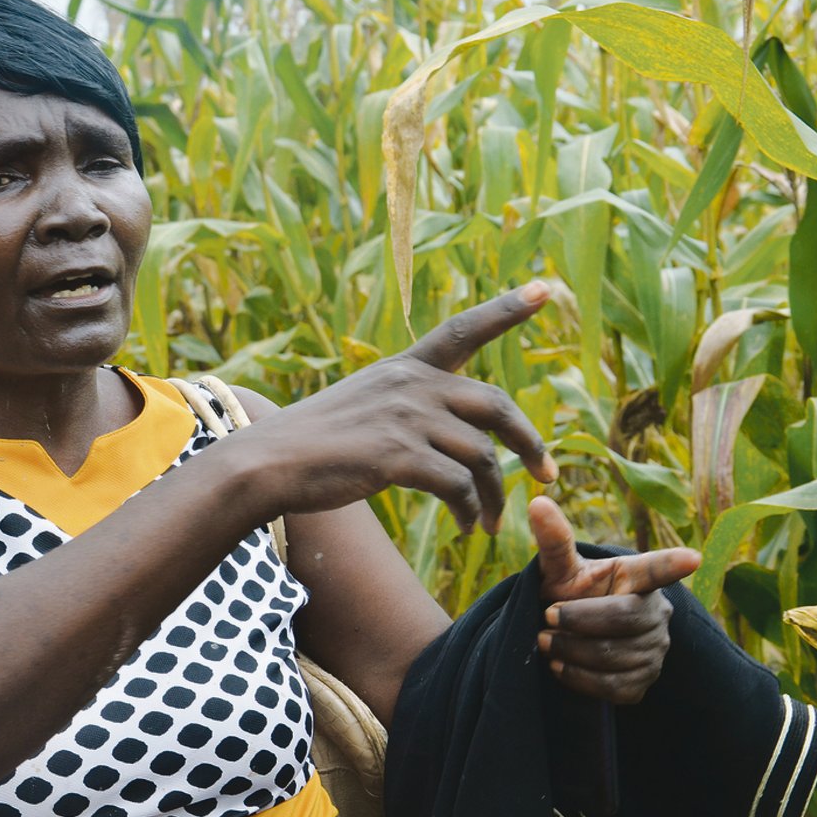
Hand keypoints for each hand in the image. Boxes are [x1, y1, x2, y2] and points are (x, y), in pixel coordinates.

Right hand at [235, 283, 558, 531]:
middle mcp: (410, 385)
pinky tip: (467, 528)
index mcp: (403, 368)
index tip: (542, 289)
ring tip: (490, 524)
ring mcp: (406, 418)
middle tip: (548, 474)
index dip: (506, 309)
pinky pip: (458, 487)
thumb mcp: (363, 403)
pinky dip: (470, 512)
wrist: (268, 462)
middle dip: (531, 442)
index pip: (462, 330)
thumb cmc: (312, 443)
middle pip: (497, 406)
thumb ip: (407, 406)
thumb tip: (454, 434)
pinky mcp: (398, 456)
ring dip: (495, 496)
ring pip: (482, 457)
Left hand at [531, 496, 700, 704]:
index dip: (673, 564)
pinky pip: (614, 686)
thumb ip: (554, 541)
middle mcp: (654, 611)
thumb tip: (538, 501)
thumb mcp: (559, 569)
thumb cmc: (568, 594)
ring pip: (615, 655)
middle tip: (546, 618)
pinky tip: (560, 665)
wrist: (564, 638)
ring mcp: (654, 648)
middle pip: (624, 618)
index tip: (693, 558)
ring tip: (545, 641)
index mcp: (634, 576)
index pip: (655, 569)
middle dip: (578, 620)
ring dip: (571, 649)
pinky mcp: (644, 681)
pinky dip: (579, 677)